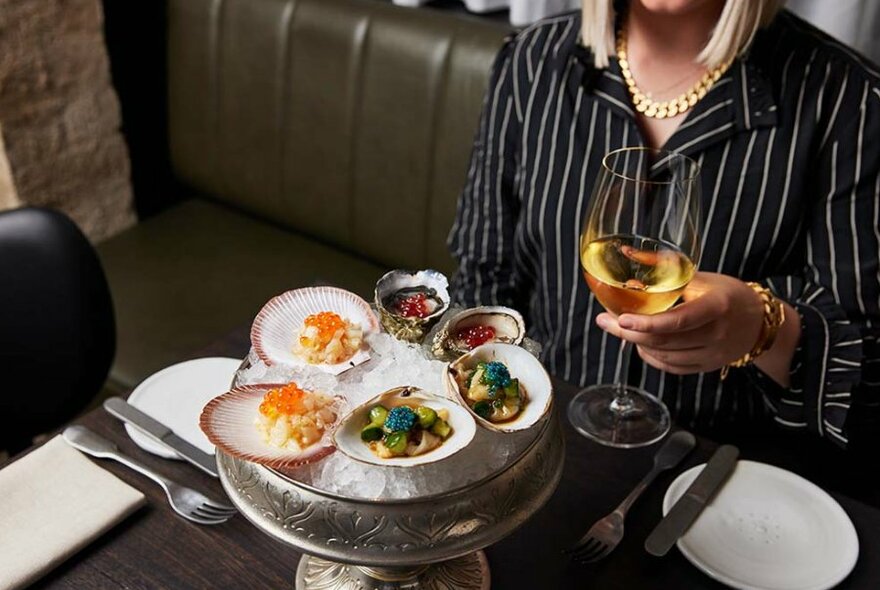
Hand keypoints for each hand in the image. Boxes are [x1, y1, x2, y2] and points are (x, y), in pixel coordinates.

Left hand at [595, 272, 763, 374]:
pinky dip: (652, 357)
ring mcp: (713, 354)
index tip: (621, 318)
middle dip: (629, 332)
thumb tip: (628, 255)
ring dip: (638, 344)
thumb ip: (666, 269)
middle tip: (605, 320)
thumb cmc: (727, 294)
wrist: (759, 321)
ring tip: (624, 328)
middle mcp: (716, 334)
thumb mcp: (701, 277)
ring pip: (664, 356)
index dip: (647, 322)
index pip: (678, 320)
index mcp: (717, 306)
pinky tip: (642, 344)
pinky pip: (672, 367)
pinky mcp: (707, 366)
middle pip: (664, 341)